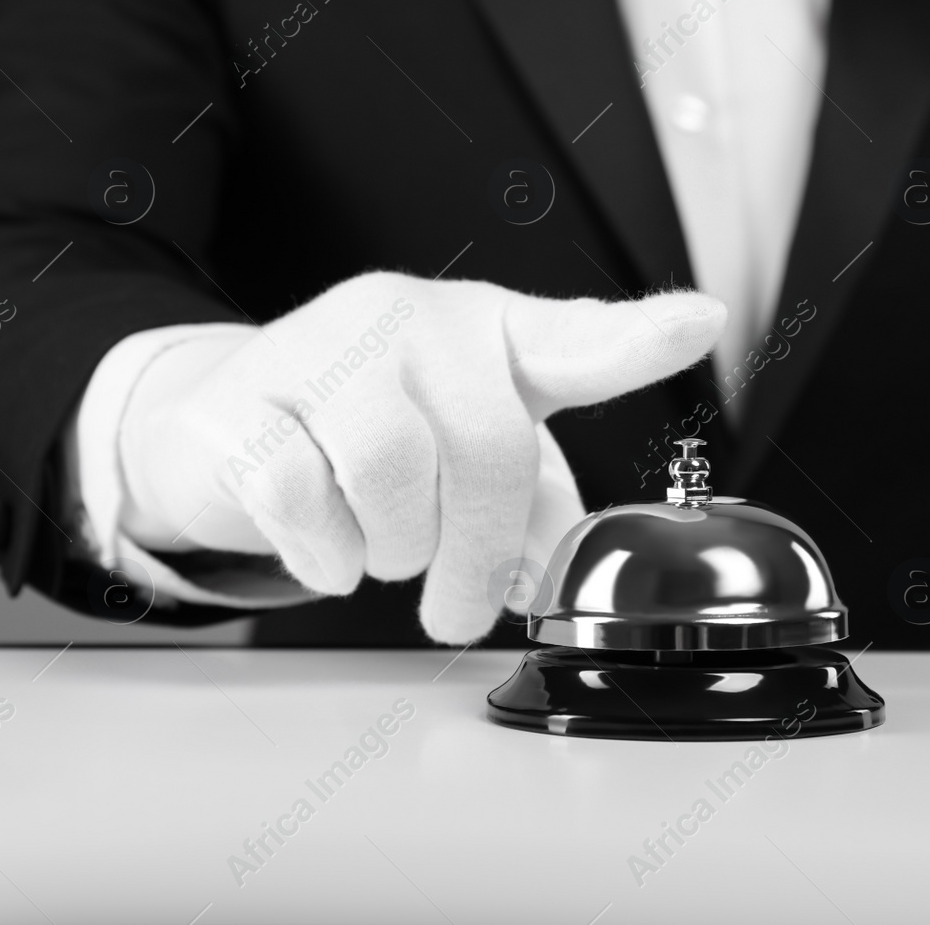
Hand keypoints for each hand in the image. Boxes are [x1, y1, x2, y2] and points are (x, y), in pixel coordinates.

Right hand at [115, 272, 724, 641]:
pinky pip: (299, 494)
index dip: (639, 340)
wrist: (228, 417)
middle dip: (479, 553)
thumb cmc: (377, 433)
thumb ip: (529, 510)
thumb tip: (548, 574)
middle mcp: (416, 322)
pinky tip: (327, 547)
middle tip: (458, 607)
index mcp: (492, 337)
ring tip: (386, 549)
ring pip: (391, 469)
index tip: (701, 324)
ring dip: (398, 547)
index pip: (576, 339)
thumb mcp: (468, 460)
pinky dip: (324, 553)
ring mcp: (326, 346)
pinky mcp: (244, 397)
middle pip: (487, 446)